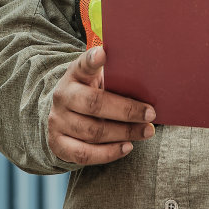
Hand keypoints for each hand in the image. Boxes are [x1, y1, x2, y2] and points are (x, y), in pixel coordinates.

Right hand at [47, 46, 155, 165]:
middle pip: (94, 104)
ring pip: (93, 132)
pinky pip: (84, 154)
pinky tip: (127, 147)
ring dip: (124, 133)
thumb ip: (117, 79)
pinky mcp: (58, 144)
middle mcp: (62, 96)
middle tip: (151, 114)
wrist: (64, 116)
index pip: (82, 64)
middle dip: (126, 110)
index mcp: (75, 74)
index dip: (92, 60)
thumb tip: (150, 84)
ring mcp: (57, 121)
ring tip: (146, 131)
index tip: (103, 53)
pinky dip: (109, 153)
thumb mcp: (99, 81)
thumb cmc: (93, 94)